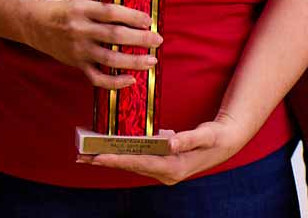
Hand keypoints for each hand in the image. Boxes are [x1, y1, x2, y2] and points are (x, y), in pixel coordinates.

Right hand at [24, 0, 161, 88]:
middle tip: (158, 40)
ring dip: (133, 62)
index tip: (148, 20)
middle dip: (139, 39)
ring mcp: (78, 50)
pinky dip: (114, 82)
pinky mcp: (76, 64)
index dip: (131, 16)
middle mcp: (80, 30)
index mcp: (82, 9)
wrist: (36, 25)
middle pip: (113, 36)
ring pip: (108, 59)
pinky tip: (131, 79)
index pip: (110, 12)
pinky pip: (96, 78)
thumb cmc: (65, 8)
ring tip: (152, 61)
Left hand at [80, 115, 249, 185]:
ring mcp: (164, 170)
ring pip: (133, 165)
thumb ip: (188, 139)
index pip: (140, 163)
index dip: (118, 160)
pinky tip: (110, 152)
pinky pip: (139, 161)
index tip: (98, 158)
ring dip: (111, 160)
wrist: (225, 142)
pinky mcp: (163, 165)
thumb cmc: (215, 137)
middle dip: (106, 161)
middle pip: (131, 166)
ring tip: (89, 156)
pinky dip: (123, 156)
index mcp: (173, 167)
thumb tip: (169, 142)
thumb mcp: (205, 135)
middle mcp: (166, 173)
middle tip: (81, 157)